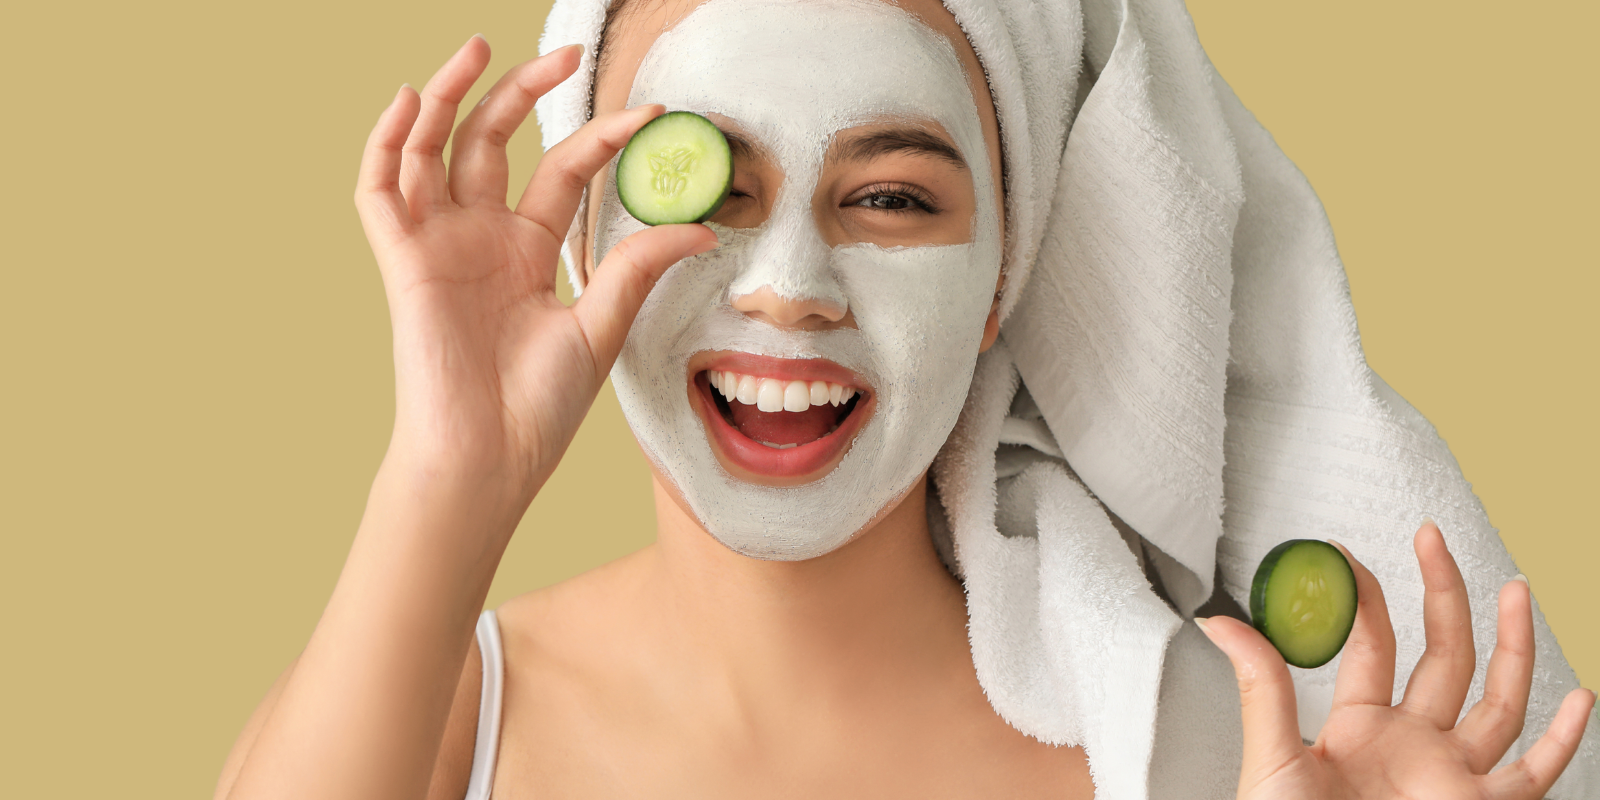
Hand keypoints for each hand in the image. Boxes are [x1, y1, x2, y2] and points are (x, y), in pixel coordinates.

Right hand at [355, 36, 716, 500]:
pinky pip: (380, 190)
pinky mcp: (403, 262)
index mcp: (528, 249)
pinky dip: (386, 143)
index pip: (563, 169)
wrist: (491, 456)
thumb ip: (637, 268)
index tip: (652, 115)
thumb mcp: (602, 327)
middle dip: (520, 91)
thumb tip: (700, 225)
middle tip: (559, 53)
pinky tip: (408, 101)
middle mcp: (480, 236)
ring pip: (431, 148)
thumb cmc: (540, 405)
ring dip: (447, 94)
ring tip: (479, 47)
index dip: (602, 137)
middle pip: (491, 140)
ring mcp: (439, 245)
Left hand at [1200, 523, 1594, 798]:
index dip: (1366, 598)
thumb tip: (1221, 622)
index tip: (1348, 555)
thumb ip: (1261, 687)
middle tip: (1433, 538)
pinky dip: (1565, 741)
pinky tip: (1579, 697)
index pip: (1371, 646)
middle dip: (1444, 596)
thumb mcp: (1269, 756)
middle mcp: (1411, 747)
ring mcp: (1452, 777)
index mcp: (1357, 729)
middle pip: (1442, 658)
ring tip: (1516, 587)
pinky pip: (1535, 775)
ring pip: (1497, 702)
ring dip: (1512, 645)